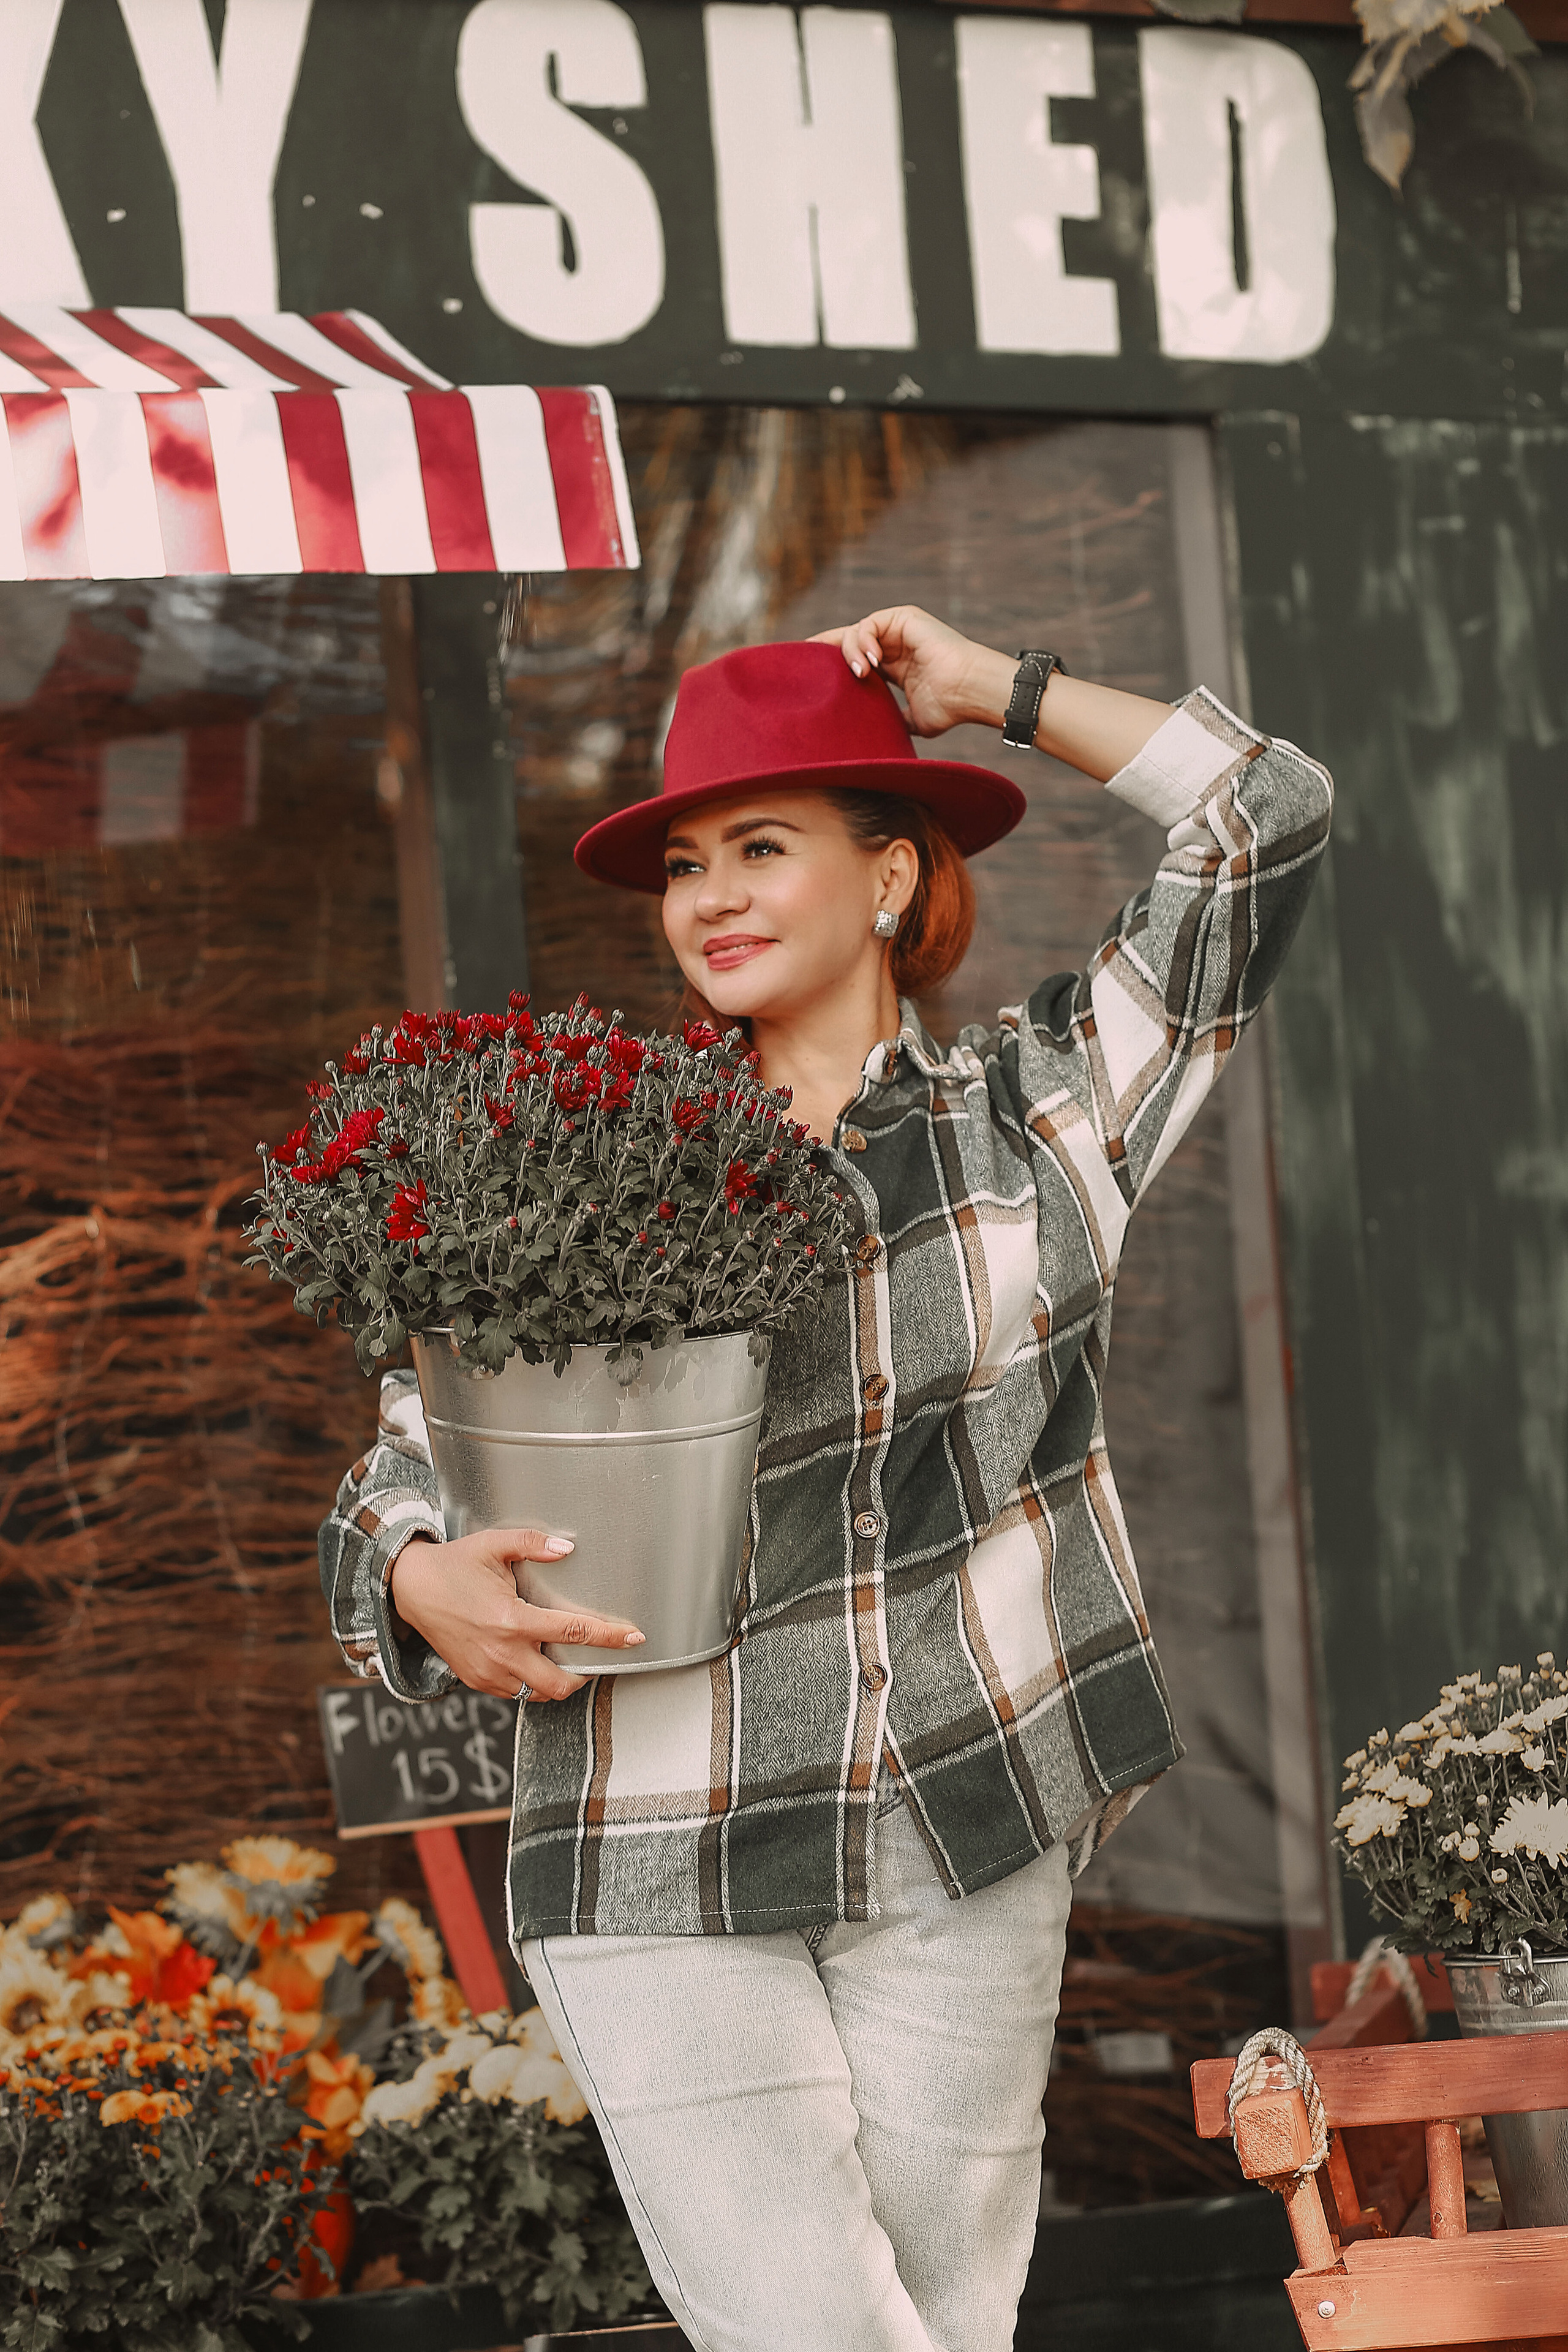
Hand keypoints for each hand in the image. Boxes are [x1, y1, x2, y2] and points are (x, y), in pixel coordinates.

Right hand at [389, 1529, 644, 1700]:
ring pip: (537, 1693)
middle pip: (560, 1683)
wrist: (410, 1589)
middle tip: (594, 1658)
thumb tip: (567, 1548)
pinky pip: (513, 1693)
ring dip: (556, 1681)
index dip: (610, 1637)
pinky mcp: (475, 1680)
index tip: (634, 1638)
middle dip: (584, 1675)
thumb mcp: (494, 1545)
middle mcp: (501, 1652)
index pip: (573, 1632)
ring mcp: (487, 1672)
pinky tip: (532, 1660)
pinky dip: (528, 1682)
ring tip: (564, 1659)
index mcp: (511, 1620)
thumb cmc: (454, 1565)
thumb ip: (533, 1544)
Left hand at [809, 606, 1008, 738]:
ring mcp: (898, 629)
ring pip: (855, 633)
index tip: (805, 676)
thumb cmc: (949, 707)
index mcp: (893, 666)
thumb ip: (889, 720)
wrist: (968, 691)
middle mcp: (893, 644)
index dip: (830, 665)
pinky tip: (869, 663)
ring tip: (859, 674)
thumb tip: (870, 740)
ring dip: (850, 653)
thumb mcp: (910, 720)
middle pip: (847, 642)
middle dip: (823, 651)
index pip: (854, 660)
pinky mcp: (903, 617)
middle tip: (804, 665)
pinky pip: (868, 625)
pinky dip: (862, 642)